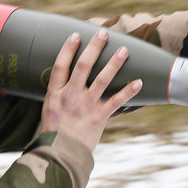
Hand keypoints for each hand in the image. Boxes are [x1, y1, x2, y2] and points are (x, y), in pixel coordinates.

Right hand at [39, 29, 142, 151]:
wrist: (60, 153)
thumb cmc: (53, 133)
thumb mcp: (48, 110)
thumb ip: (57, 95)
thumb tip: (66, 82)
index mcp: (55, 93)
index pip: (60, 65)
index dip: (68, 49)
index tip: (76, 35)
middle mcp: (71, 96)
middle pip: (83, 66)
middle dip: (94, 48)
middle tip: (103, 34)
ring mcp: (86, 106)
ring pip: (102, 80)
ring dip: (114, 63)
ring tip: (123, 50)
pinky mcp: (99, 117)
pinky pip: (116, 102)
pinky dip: (128, 92)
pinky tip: (139, 82)